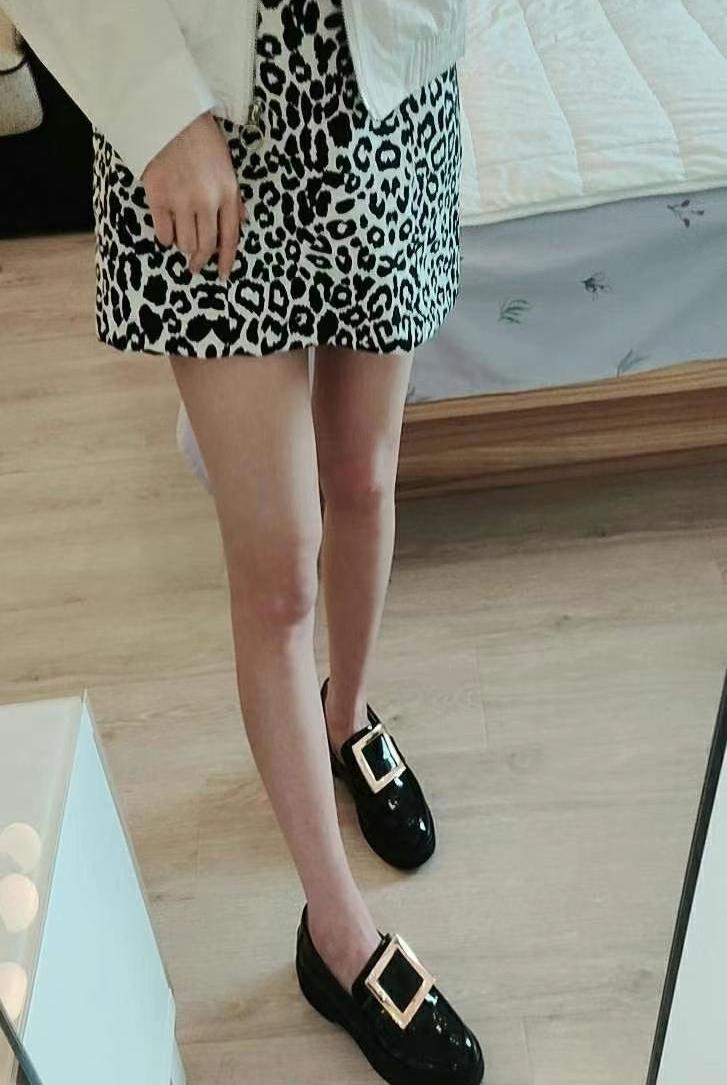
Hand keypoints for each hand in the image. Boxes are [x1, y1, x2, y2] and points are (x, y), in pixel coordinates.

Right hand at [140, 111, 246, 279]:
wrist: (169, 117)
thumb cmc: (200, 140)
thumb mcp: (227, 166)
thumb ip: (234, 196)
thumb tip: (242, 220)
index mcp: (227, 193)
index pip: (230, 236)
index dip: (226, 259)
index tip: (222, 275)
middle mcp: (207, 201)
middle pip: (205, 245)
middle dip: (200, 261)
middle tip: (194, 268)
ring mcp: (182, 200)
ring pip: (184, 242)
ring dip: (183, 247)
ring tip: (181, 242)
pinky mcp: (158, 197)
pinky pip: (163, 233)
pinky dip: (165, 237)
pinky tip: (166, 231)